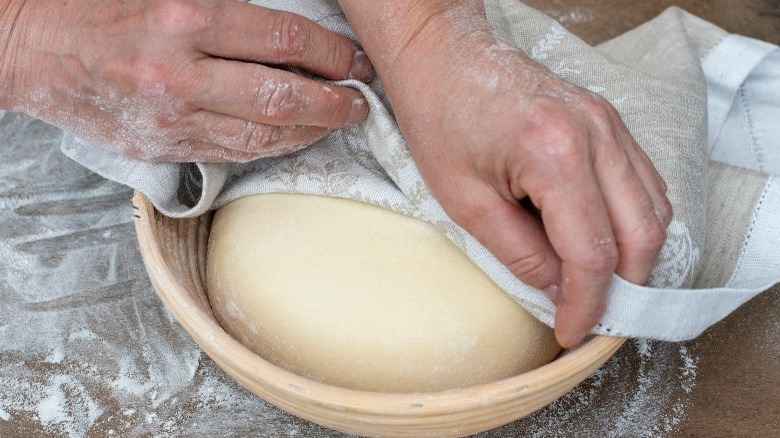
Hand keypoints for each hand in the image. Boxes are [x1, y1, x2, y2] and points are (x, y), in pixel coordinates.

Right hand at [0, 0, 372, 161]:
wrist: (30, 47)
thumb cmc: (96, 7)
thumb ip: (229, 8)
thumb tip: (292, 32)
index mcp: (184, 17)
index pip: (283, 39)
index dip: (331, 53)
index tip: (354, 62)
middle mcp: (180, 72)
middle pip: (283, 96)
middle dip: (334, 103)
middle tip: (359, 103)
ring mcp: (170, 117)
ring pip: (263, 135)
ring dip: (310, 131)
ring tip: (334, 121)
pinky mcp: (161, 145)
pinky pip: (232, 152)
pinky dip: (271, 146)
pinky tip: (292, 136)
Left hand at [340, 1, 672, 347]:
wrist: (444, 57)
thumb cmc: (440, 118)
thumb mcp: (464, 201)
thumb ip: (518, 252)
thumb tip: (558, 290)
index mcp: (555, 152)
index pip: (593, 252)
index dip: (586, 304)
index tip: (571, 331)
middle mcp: (597, 134)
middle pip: (642, 234)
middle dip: (623, 287)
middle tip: (592, 316)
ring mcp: (609, 123)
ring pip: (654, 209)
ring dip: (634, 257)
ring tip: (597, 284)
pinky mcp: (608, 121)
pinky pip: (643, 182)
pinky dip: (634, 221)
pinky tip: (603, 240)